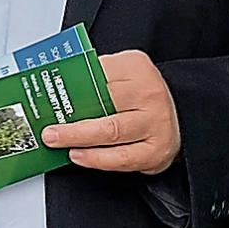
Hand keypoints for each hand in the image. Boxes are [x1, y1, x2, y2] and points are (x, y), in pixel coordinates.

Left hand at [41, 50, 181, 174]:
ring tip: (58, 141)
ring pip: (111, 132)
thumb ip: (96, 75)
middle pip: (105, 103)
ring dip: (79, 138)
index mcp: (137, 68)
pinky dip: (97, 159)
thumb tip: (59, 86)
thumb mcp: (123, 72)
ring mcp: (154, 124)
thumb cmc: (142, 96)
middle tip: (49, 128)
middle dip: (72, 118)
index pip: (98, 74)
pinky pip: (121, 157)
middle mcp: (149, 94)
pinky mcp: (155, 151)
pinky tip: (79, 156)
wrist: (180, 117)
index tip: (48, 94)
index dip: (72, 85)